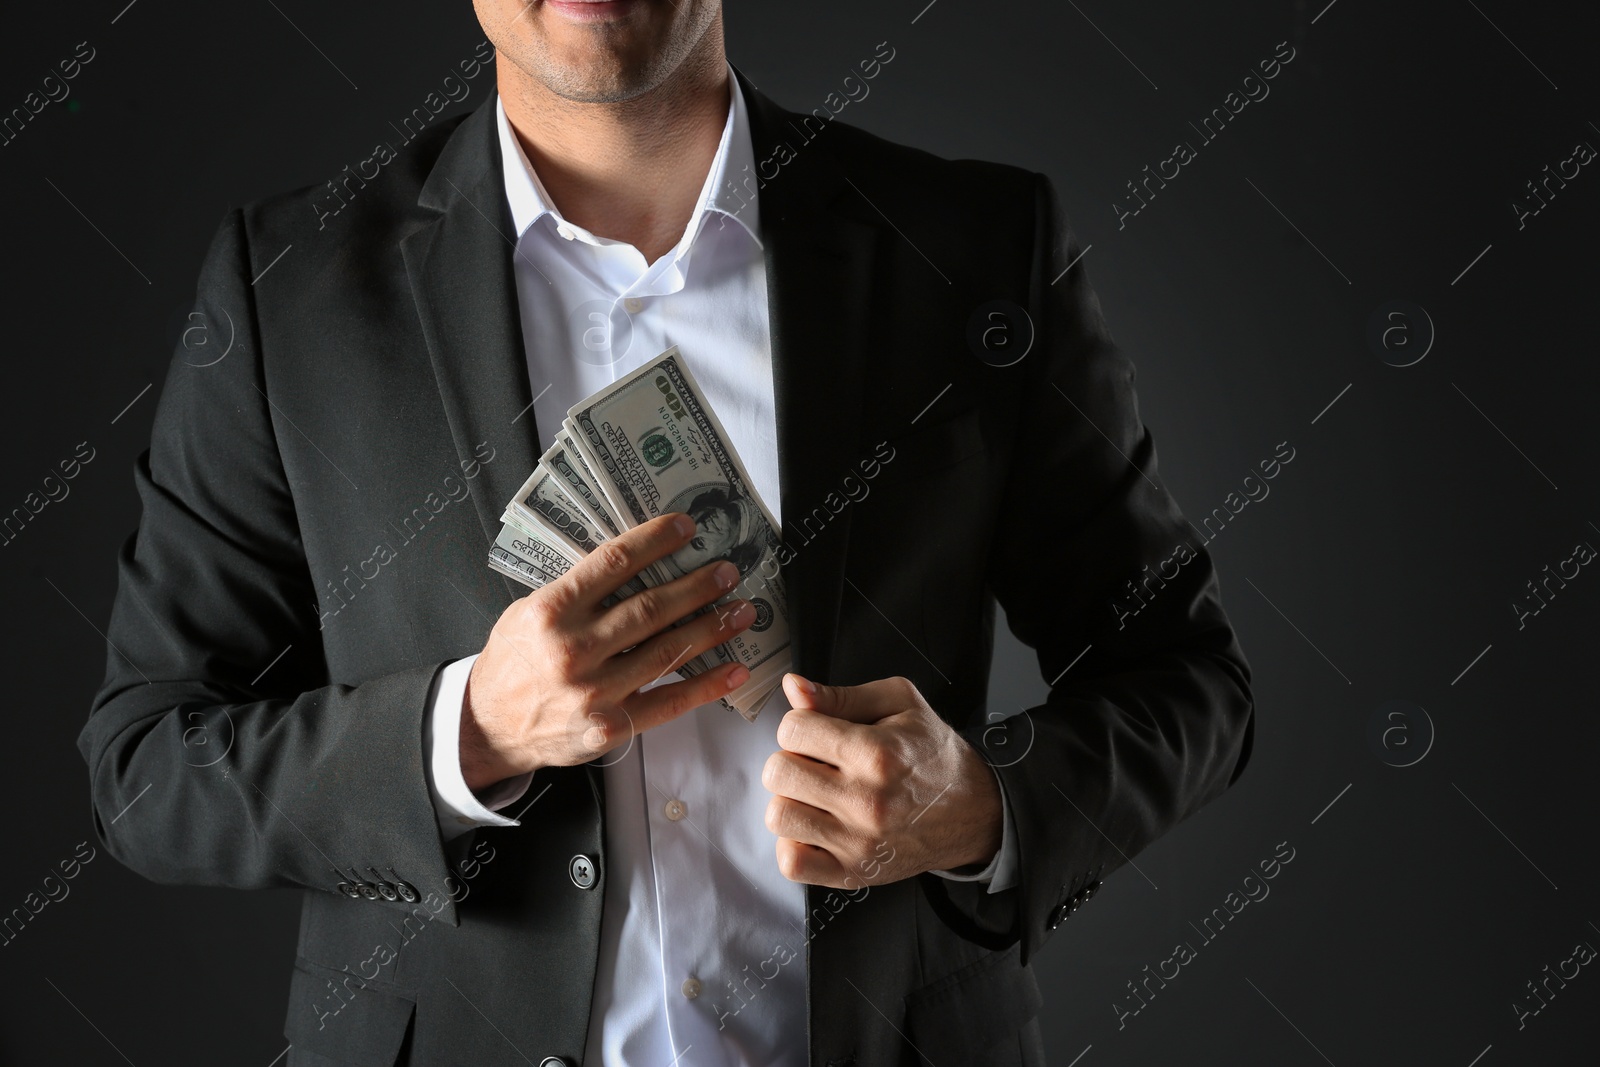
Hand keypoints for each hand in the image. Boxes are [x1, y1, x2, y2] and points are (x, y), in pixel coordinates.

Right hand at [460, 513, 755, 789]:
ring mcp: (594, 690)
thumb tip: (636, 562)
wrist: (488, 727)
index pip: (613, 563)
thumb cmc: (514, 662)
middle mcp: (574, 649)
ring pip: (667, 651)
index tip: (686, 528)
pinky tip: (735, 669)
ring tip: (741, 611)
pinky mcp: (612, 725)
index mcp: (551, 611)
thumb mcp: (528, 612)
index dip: (654, 542)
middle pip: (650, 608)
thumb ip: (576, 591)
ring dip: (712, 629)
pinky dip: (707, 685)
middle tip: (727, 572)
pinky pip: (670, 701)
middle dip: (697, 587)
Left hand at [762, 673, 1002, 888]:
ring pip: (779, 816)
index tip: (816, 732)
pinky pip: (792, 863)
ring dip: (791, 800)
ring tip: (815, 795)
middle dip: (791, 760)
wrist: (972, 809)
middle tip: (815, 763)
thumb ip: (842, 695)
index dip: (800, 725)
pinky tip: (815, 827)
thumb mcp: (900, 704)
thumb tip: (794, 688)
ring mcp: (858, 841)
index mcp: (876, 752)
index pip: (792, 729)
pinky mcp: (854, 872)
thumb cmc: (933, 754)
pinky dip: (793, 844)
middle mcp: (866, 799)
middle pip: (778, 773)